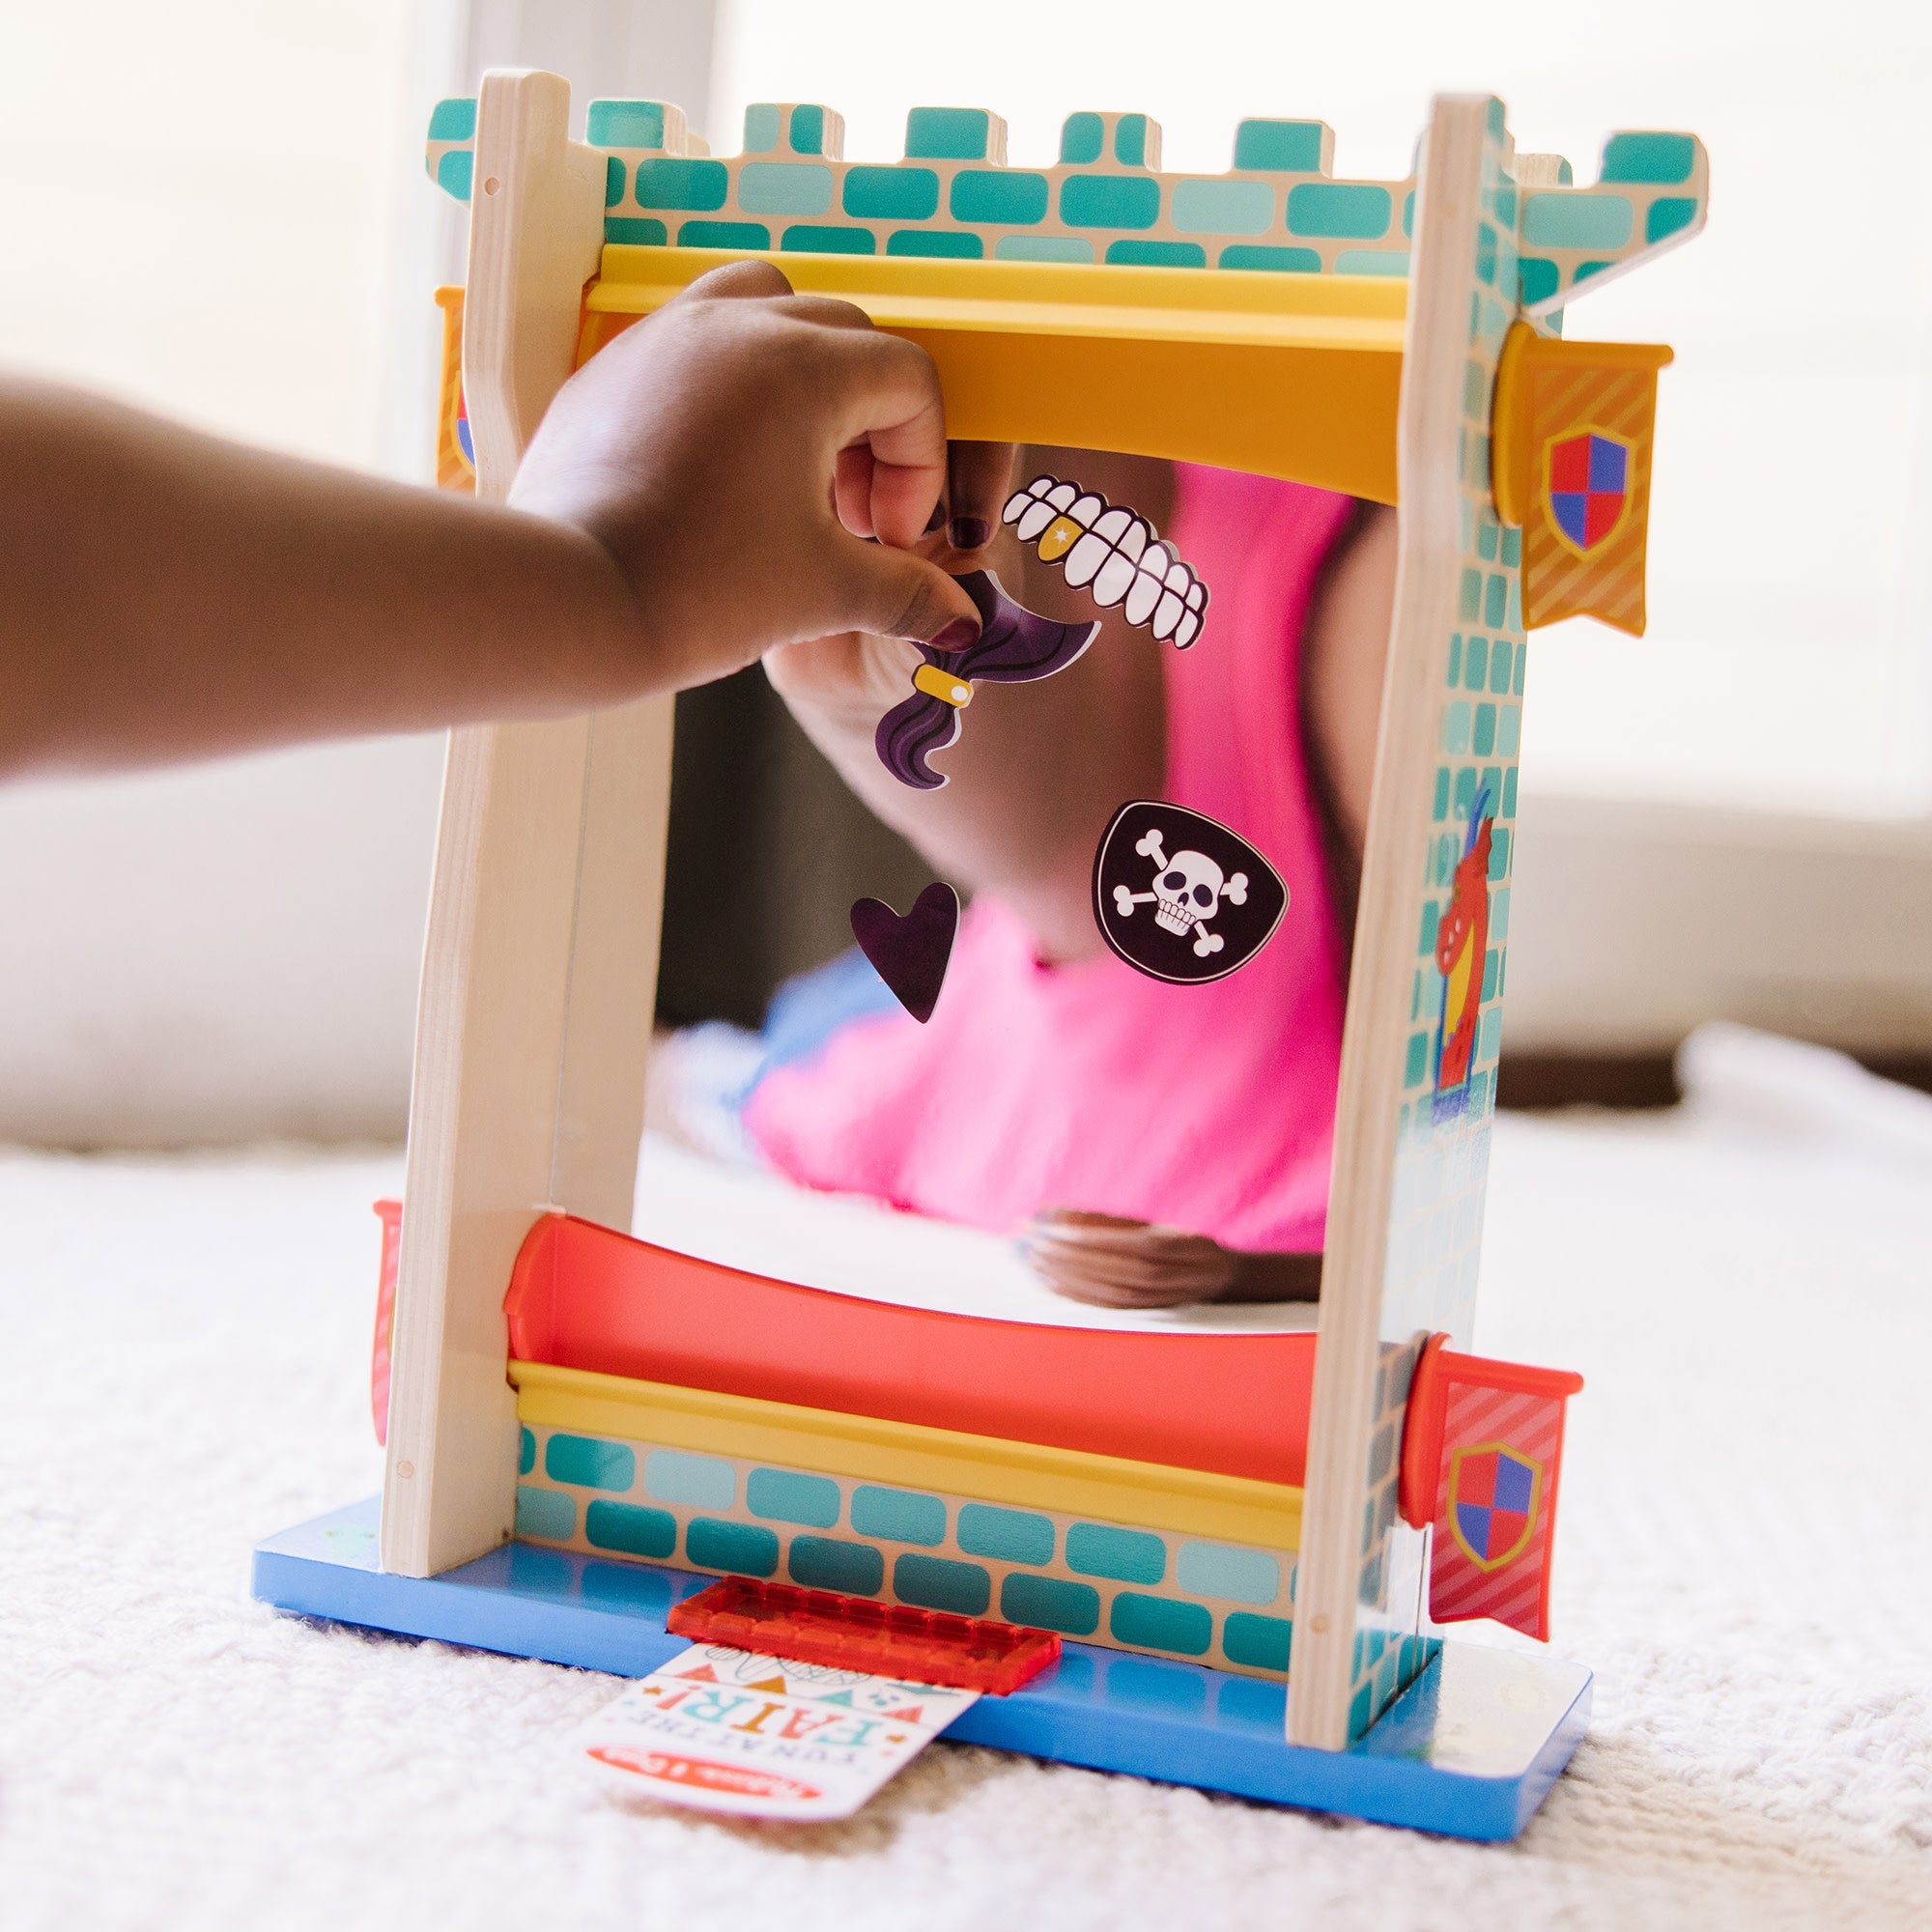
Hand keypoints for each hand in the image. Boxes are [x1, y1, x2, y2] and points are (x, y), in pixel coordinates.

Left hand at [510, 260, 988, 693]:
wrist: (569, 600)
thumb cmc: (697, 588)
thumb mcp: (823, 590)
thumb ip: (904, 591)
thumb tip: (958, 619)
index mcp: (803, 366)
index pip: (908, 378)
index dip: (921, 463)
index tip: (891, 533)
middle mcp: (734, 325)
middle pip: (845, 337)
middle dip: (870, 422)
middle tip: (854, 510)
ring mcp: (665, 335)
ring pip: (765, 308)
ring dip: (803, 375)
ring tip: (795, 462)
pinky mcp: (614, 365)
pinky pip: (694, 343)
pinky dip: (731, 387)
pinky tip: (724, 471)